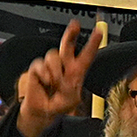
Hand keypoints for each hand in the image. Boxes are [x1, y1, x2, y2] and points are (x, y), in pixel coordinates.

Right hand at [17, 20, 102, 136]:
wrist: (42, 111)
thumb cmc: (59, 104)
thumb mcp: (71, 100)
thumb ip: (70, 88)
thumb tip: (63, 78)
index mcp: (76, 71)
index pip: (86, 55)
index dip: (93, 43)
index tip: (99, 32)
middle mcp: (64, 65)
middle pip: (68, 44)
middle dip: (71, 33)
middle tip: (75, 24)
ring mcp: (50, 65)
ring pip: (53, 56)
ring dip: (55, 71)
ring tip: (54, 84)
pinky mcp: (37, 68)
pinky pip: (41, 64)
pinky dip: (43, 75)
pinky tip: (45, 82)